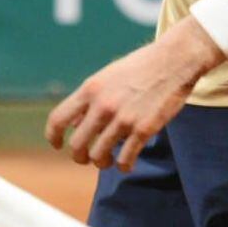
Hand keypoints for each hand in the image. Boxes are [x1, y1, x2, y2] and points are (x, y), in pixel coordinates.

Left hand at [45, 20, 222, 171]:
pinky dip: (123, 166)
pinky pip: (125, 159)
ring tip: (107, 161)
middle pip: (76, 145)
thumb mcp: (108, 76)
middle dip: (79, 156)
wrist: (174, 60)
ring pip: (98, 156)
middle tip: (87, 158)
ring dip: (101, 163)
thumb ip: (90, 99)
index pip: (58, 119)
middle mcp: (103, 105)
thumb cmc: (140, 66)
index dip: (53, 136)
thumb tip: (74, 122)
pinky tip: (126, 164)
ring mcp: (123, 118)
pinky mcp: (144, 129)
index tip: (57, 145)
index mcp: (91, 89)